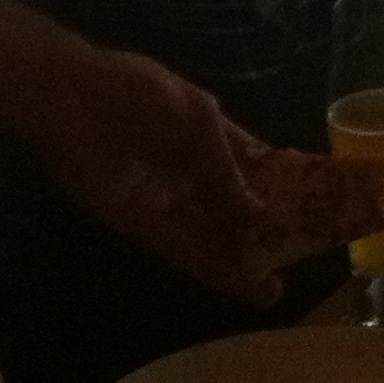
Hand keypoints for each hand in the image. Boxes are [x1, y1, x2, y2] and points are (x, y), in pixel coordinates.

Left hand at [20, 39, 279, 304]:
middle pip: (232, 206)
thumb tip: (258, 210)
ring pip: (211, 234)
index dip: (277, 184)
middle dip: (261, 232)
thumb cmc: (139, 94)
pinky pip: (183, 248)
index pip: (251, 162)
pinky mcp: (144, 222)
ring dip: (240, 261)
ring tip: (273, 288)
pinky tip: (239, 282)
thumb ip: (227, 170)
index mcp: (208, 130)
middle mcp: (191, 168)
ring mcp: (168, 197)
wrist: (74, 104)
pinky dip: (211, 265)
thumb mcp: (197, 121)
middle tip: (294, 259)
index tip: (310, 209)